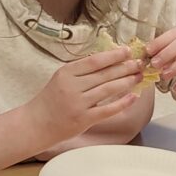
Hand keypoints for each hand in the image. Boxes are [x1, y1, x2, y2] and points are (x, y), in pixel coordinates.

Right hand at [23, 46, 145, 146]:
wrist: (36, 124)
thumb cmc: (50, 100)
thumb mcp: (61, 79)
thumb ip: (81, 71)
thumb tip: (108, 61)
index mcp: (66, 73)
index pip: (94, 61)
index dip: (113, 55)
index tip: (127, 51)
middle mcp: (72, 87)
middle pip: (104, 74)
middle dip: (125, 67)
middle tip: (139, 63)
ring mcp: (78, 104)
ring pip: (108, 89)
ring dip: (126, 82)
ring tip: (139, 76)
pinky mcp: (84, 120)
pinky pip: (108, 110)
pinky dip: (123, 102)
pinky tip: (134, 96)